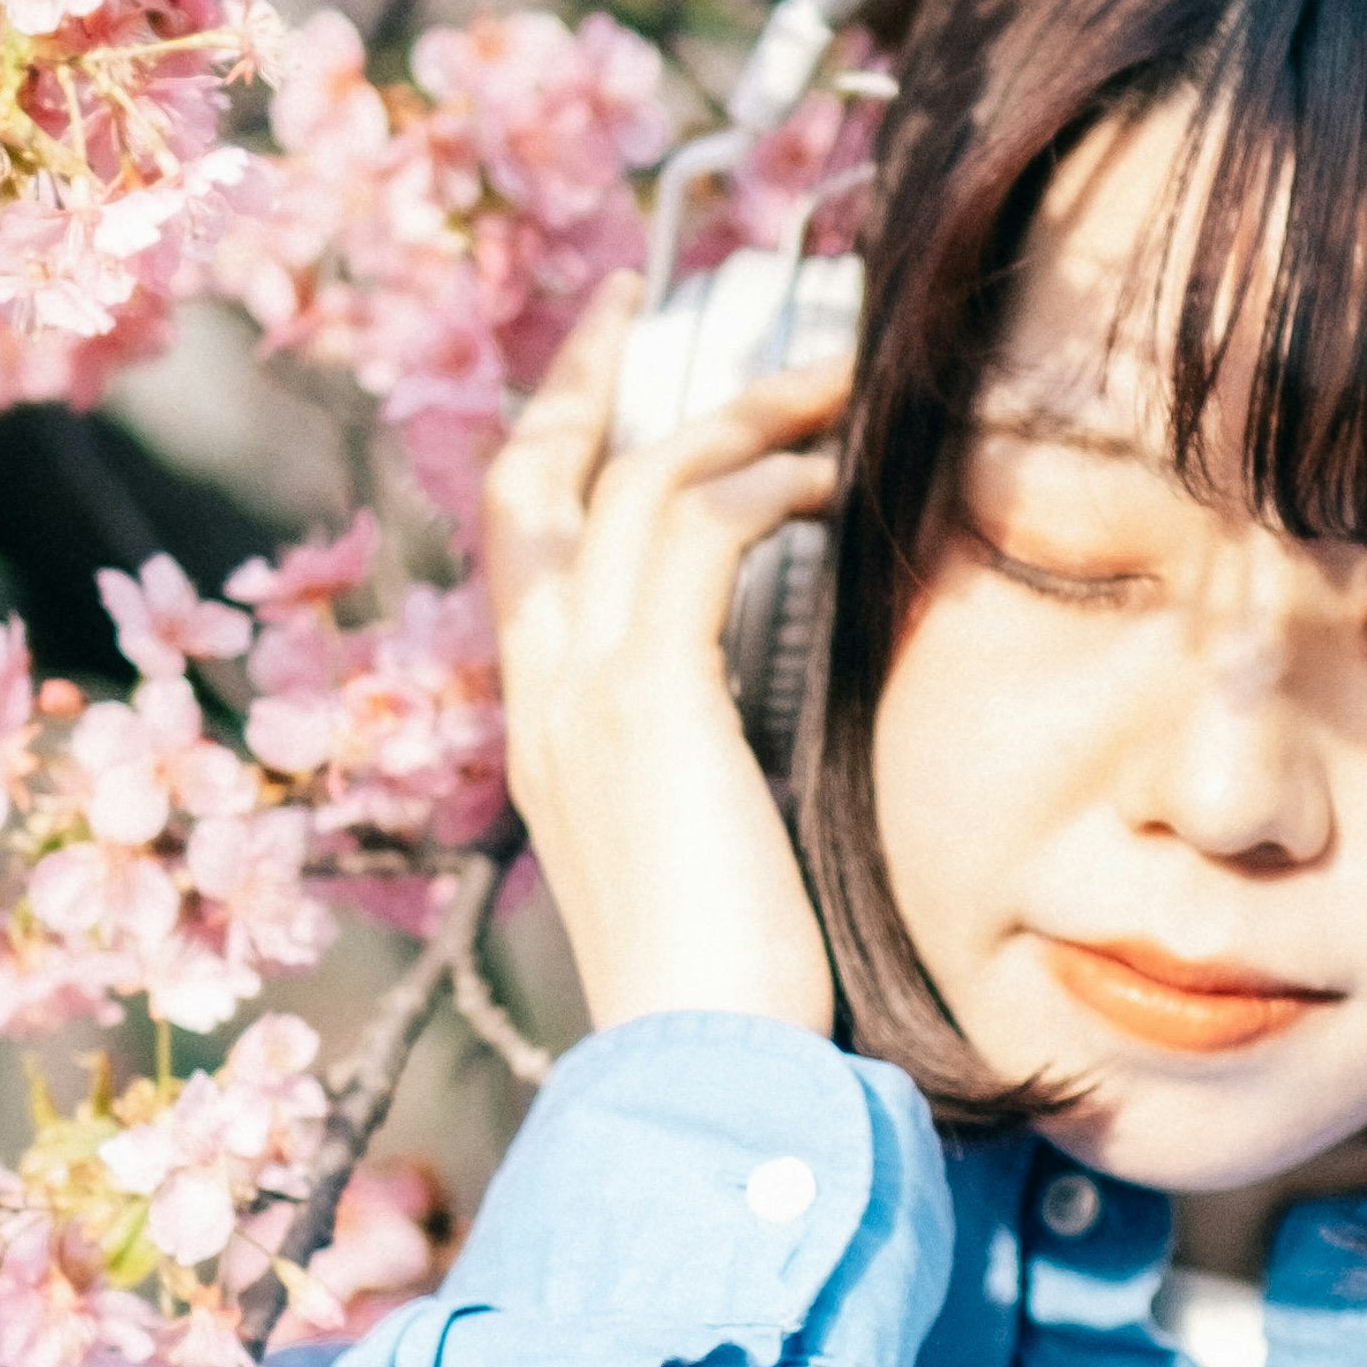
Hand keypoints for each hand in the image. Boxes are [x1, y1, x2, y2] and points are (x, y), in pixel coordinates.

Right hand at [482, 276, 847, 1039]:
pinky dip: (768, 483)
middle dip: (593, 377)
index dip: (561, 446)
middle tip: (651, 296)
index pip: (527, 547)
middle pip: (536, 479)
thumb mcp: (705, 854)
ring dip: (740, 415)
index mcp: (545, 729)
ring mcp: (584, 690)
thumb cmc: (728, 994)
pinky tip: (839, 480)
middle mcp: (542, 691)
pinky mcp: (651, 697)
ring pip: (640, 482)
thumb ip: (710, 772)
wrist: (692, 1070)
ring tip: (833, 381)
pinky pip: (701, 533)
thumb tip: (773, 730)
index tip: (613, 372)